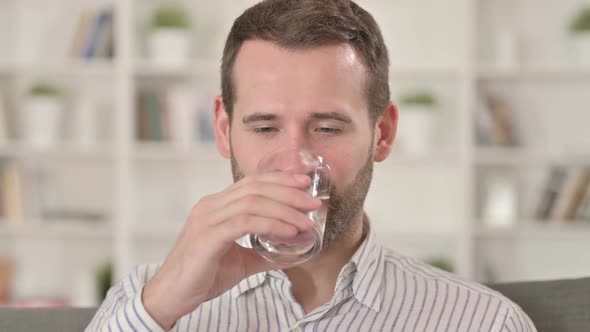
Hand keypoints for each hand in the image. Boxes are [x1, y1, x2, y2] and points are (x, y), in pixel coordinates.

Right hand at [142, 172, 320, 328]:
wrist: (171, 296)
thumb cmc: (202, 276)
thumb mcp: (241, 261)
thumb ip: (265, 253)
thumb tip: (294, 252)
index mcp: (216, 206)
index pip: (251, 183)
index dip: (280, 179)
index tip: (304, 183)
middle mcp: (210, 206)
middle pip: (255, 188)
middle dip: (289, 192)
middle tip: (314, 202)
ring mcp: (207, 220)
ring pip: (252, 202)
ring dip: (285, 210)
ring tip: (306, 221)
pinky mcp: (208, 237)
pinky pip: (245, 224)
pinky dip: (272, 225)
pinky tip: (289, 232)